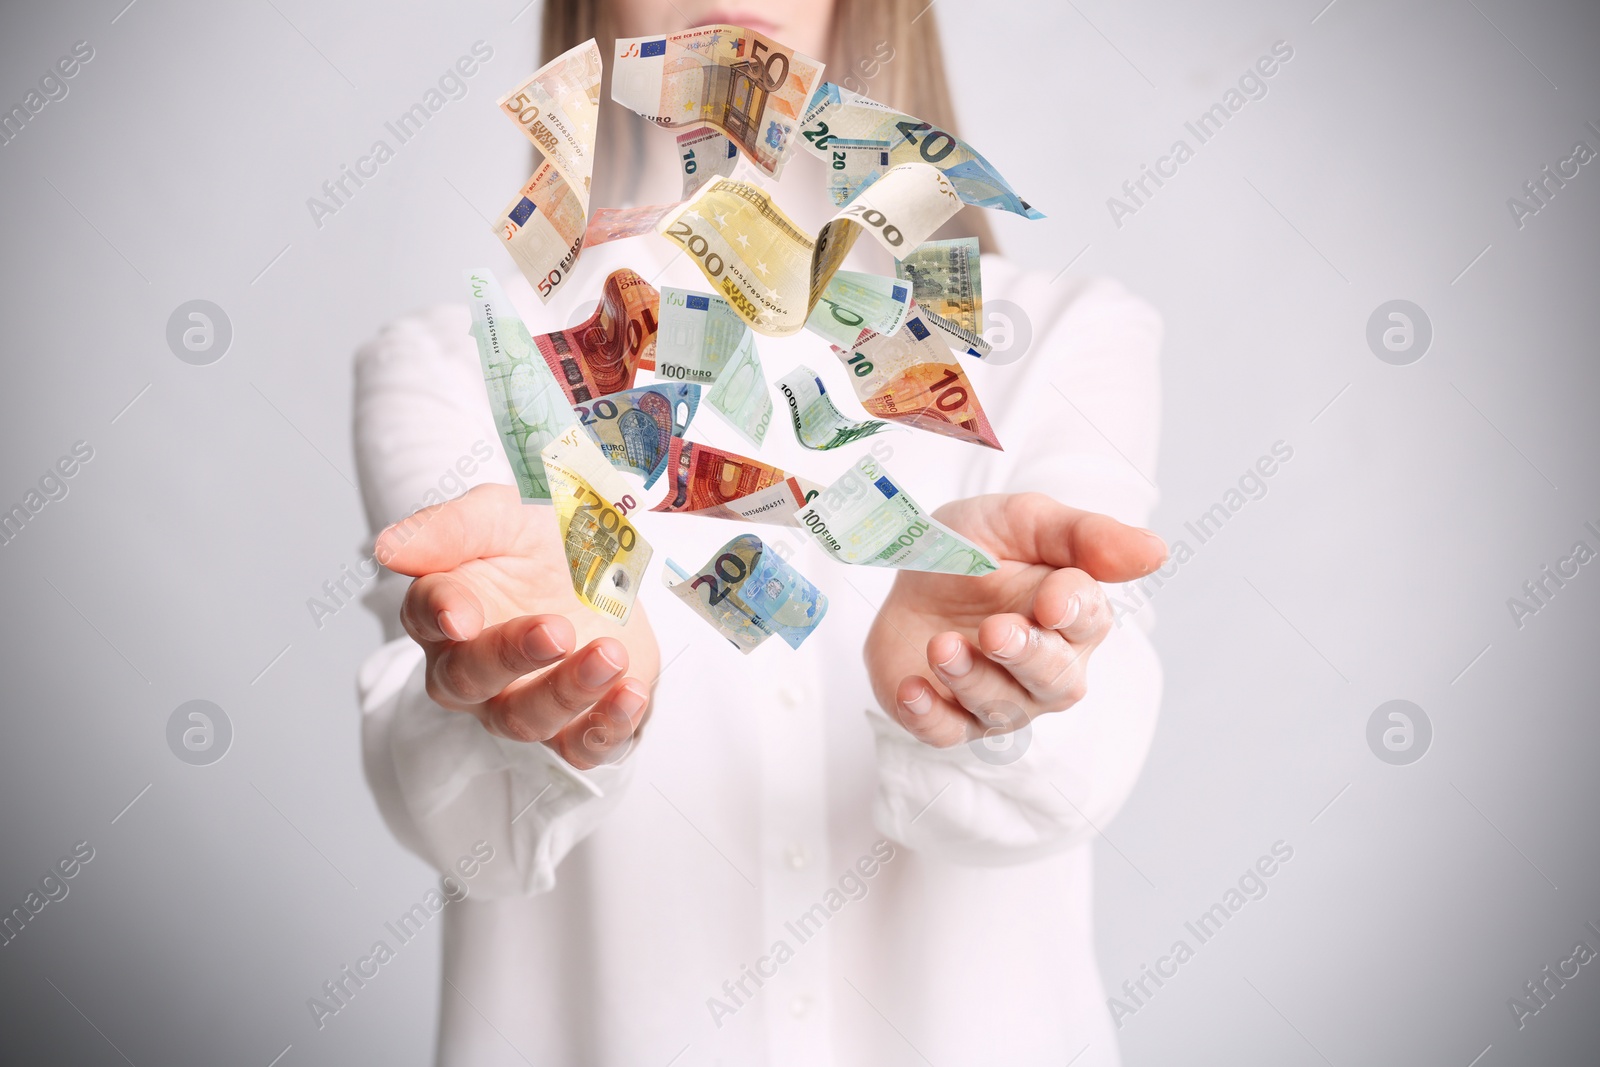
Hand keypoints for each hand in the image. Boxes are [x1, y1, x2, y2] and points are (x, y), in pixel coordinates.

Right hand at [376, 484, 660, 769]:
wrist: (614, 565)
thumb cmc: (545, 540)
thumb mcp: (504, 514)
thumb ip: (449, 528)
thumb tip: (386, 549)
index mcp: (446, 609)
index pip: (424, 616)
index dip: (440, 614)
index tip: (461, 614)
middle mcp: (472, 666)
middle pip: (468, 679)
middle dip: (511, 657)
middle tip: (557, 630)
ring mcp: (521, 701)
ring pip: (523, 720)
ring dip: (568, 691)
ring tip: (610, 654)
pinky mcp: (574, 725)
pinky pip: (579, 748)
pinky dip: (605, 728)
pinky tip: (631, 693)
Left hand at [864, 492, 1166, 748]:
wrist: (914, 566)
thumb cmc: (980, 545)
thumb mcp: (1024, 519)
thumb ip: (1085, 535)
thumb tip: (1156, 552)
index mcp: (1074, 614)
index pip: (1089, 620)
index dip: (1073, 611)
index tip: (1051, 600)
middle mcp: (1047, 665)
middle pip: (1054, 679)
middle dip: (1026, 656)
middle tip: (996, 631)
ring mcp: (999, 697)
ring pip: (1001, 708)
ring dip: (972, 679)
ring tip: (942, 645)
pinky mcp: (948, 715)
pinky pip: (946, 733)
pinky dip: (929, 716)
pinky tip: (912, 689)